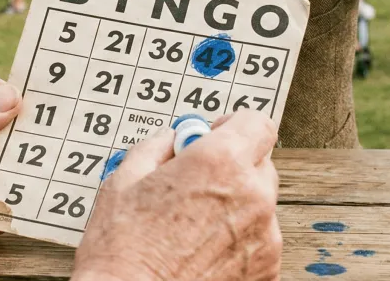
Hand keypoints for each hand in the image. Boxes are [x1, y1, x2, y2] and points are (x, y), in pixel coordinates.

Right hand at [74, 111, 280, 280]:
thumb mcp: (125, 179)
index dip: (234, 125)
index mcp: (220, 163)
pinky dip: (238, 241)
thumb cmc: (123, 252)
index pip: (257, 123)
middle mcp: (252, 196)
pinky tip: (203, 251)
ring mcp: (264, 237)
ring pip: (260, 204)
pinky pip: (259, 241)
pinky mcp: (267, 270)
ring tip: (193, 226)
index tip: (216, 134)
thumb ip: (158, 146)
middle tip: (196, 182)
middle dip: (233, 166)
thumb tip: (173, 140)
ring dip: (236, 206)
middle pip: (260, 163)